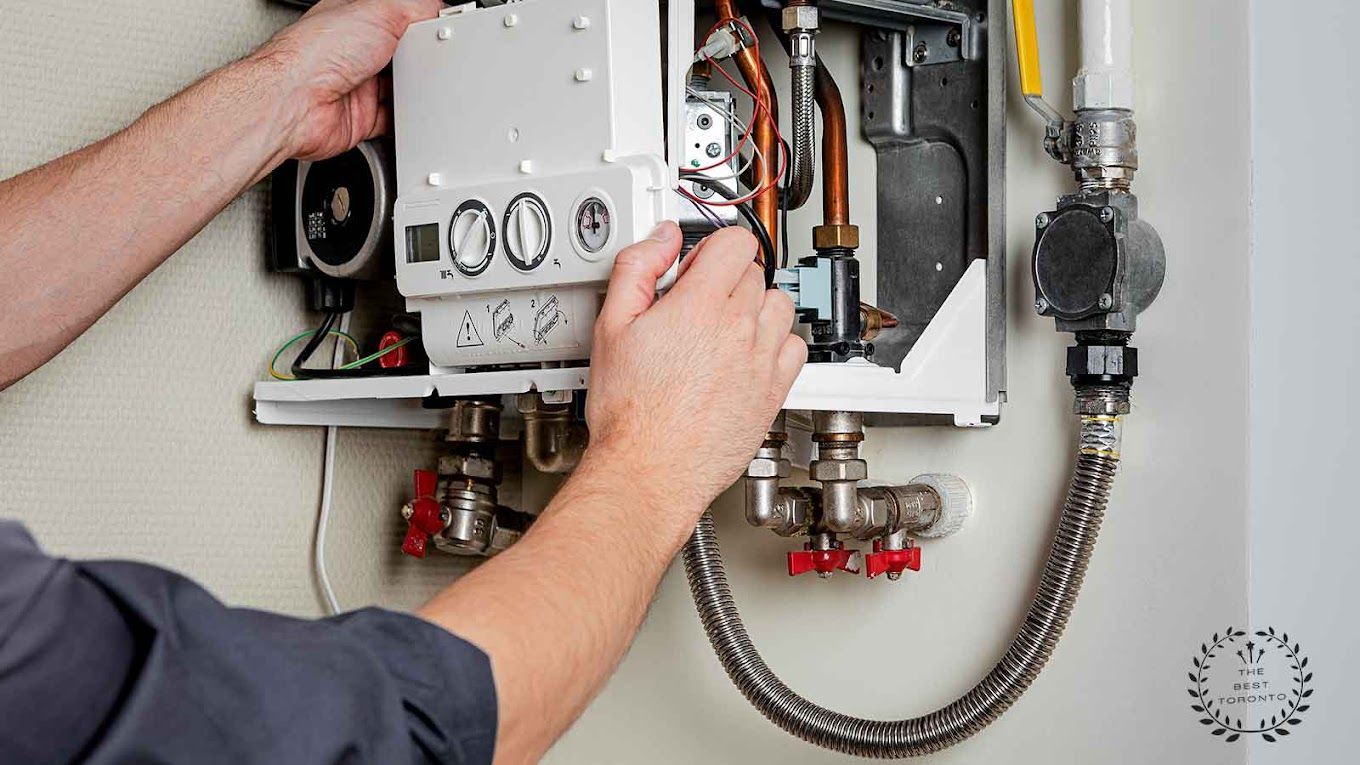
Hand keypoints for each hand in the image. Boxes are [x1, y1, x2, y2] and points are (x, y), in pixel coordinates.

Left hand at [251, 0, 443, 160]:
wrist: (294, 102)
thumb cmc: (317, 52)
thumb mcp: (380, 10)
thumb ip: (414, 6)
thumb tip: (436, 8)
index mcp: (355, 17)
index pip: (397, 16)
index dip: (420, 23)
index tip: (439, 29)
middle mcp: (354, 51)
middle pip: (402, 55)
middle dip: (420, 59)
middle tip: (434, 59)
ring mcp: (357, 85)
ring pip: (399, 89)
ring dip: (413, 91)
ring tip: (422, 86)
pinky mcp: (361, 117)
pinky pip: (392, 120)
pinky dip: (405, 121)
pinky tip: (411, 113)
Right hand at [583, 222, 806, 513]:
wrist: (650, 468)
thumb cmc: (630, 411)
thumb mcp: (611, 326)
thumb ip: (637, 269)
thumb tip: (661, 239)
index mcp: (699, 305)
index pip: (735, 243)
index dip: (711, 248)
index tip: (696, 267)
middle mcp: (738, 328)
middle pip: (754, 273)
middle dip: (726, 280)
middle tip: (698, 304)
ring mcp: (761, 360)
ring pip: (780, 305)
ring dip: (756, 307)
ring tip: (726, 327)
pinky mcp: (774, 390)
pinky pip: (795, 346)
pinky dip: (777, 343)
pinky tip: (750, 354)